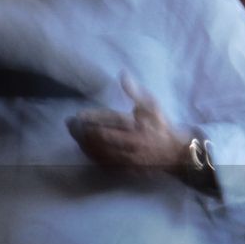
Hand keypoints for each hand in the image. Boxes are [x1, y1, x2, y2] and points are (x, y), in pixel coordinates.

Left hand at [67, 74, 185, 170]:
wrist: (174, 153)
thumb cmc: (161, 126)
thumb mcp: (151, 105)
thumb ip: (135, 92)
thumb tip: (123, 75)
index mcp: (136, 125)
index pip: (109, 119)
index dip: (92, 117)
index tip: (79, 114)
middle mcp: (130, 142)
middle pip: (100, 137)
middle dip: (82, 131)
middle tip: (69, 124)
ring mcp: (127, 157)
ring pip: (99, 152)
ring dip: (83, 143)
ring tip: (74, 134)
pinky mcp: (125, 168)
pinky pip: (104, 163)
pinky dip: (91, 155)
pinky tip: (83, 148)